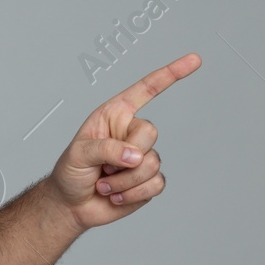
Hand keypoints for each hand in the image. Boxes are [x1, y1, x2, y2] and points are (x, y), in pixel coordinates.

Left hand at [46, 53, 199, 231]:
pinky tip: (115, 195)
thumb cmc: (70, 172)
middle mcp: (131, 132)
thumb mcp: (79, 154)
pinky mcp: (149, 180)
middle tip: (103, 167)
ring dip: (124, 180)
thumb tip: (136, 156)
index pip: (146, 90)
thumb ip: (106, 149)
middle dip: (126, 154)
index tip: (195, 59)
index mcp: (115, 115)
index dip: (171, 74)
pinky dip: (132, 194)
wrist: (72, 204)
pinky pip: (155, 184)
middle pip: (150, 133)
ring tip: (104, 183)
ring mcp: (143, 156)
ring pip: (152, 164)